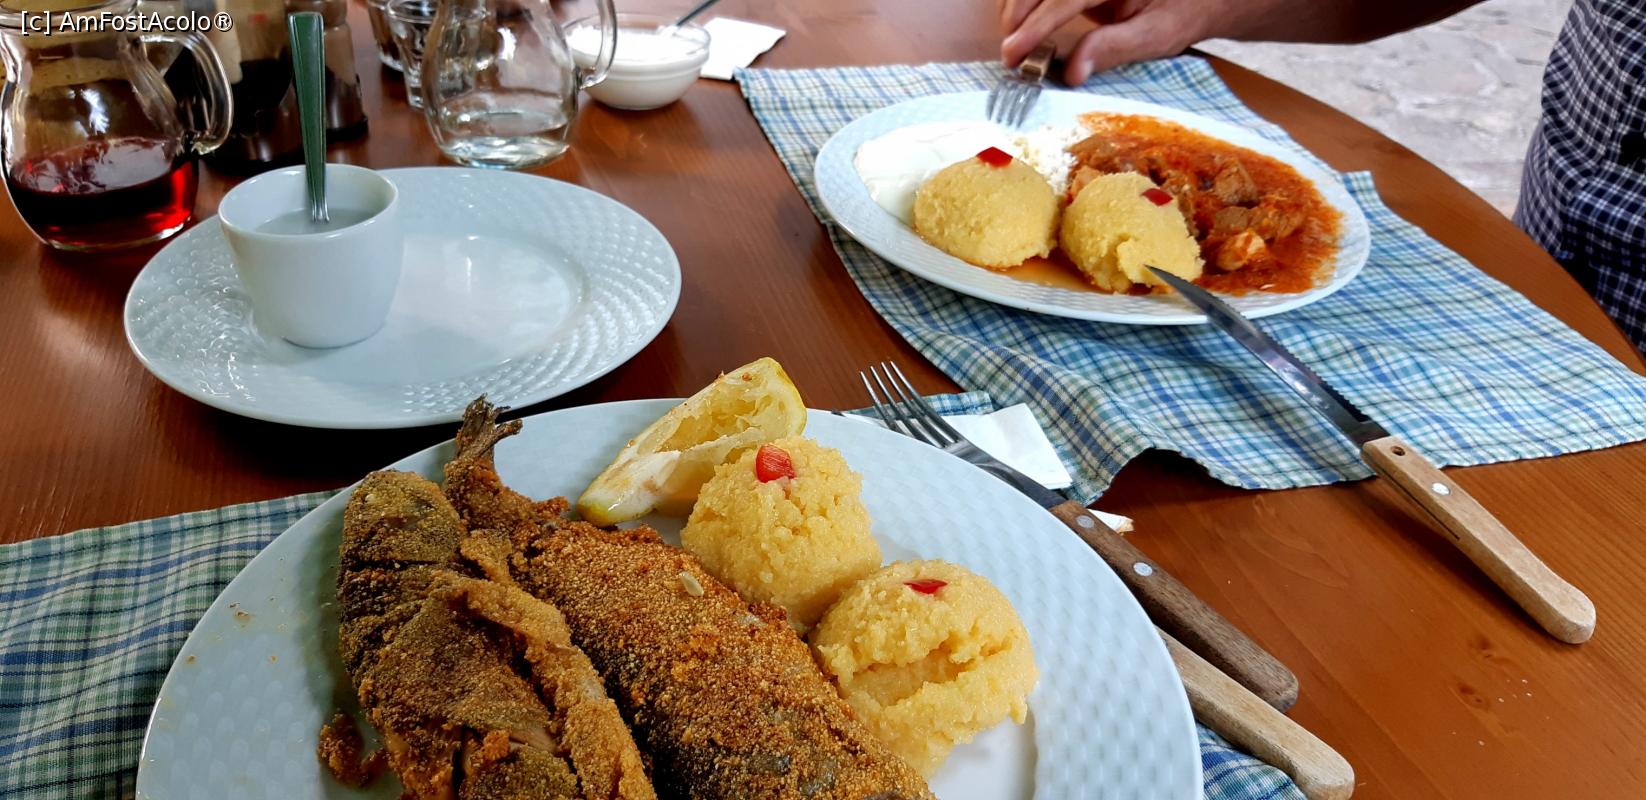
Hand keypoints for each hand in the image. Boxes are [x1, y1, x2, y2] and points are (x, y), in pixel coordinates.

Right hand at [1000, 0, 1209, 84]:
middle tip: (1011, 56)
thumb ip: (1114, 49)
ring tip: (1016, 42)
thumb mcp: (1157, 35)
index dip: (1036, 26)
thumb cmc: (1183, 11)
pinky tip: (1025, 25)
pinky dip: (1027, 2)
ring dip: (1016, 7)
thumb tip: (1072, 73)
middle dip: (1018, 15)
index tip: (1016, 53)